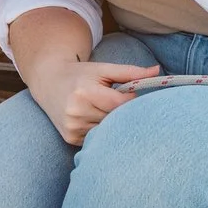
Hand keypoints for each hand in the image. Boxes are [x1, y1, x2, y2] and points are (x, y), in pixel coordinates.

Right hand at [26, 58, 158, 145]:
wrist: (49, 82)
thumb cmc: (80, 74)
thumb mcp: (103, 69)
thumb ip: (130, 72)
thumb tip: (157, 71)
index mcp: (85, 92)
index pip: (120, 104)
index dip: (131, 101)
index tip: (131, 96)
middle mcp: (77, 112)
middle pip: (116, 119)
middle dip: (124, 113)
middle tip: (124, 105)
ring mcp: (73, 127)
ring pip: (108, 131)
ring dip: (114, 124)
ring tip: (107, 111)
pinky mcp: (71, 138)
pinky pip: (97, 138)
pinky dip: (102, 131)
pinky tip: (97, 120)